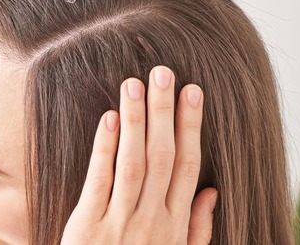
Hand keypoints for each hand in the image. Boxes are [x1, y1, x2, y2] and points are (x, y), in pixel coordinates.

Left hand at [62, 66, 217, 243]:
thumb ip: (196, 227)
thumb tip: (211, 190)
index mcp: (174, 224)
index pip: (187, 165)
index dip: (190, 126)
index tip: (192, 92)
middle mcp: (152, 219)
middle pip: (162, 157)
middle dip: (164, 112)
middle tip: (162, 72)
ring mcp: (120, 222)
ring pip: (133, 163)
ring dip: (136, 121)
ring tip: (134, 84)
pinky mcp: (88, 226)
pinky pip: (99, 181)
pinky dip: (104, 149)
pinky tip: (109, 118)